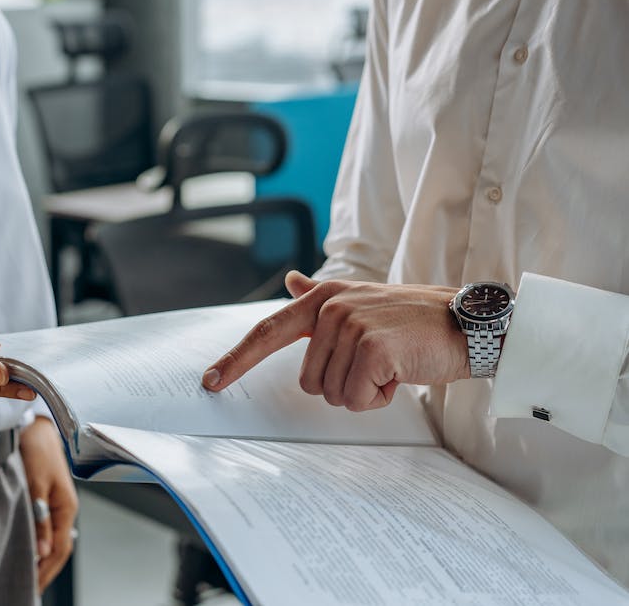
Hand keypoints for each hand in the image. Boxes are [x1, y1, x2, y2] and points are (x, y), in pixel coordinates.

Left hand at [20, 417, 77, 591]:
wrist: (34, 423)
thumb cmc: (37, 447)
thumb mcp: (36, 484)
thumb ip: (39, 518)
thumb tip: (41, 551)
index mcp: (67, 506)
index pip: (60, 548)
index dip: (46, 570)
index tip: (32, 586)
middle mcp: (63, 507)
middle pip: (58, 547)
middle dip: (45, 569)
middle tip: (28, 588)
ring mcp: (55, 503)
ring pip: (51, 538)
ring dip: (41, 557)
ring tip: (27, 575)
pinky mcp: (44, 497)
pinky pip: (45, 527)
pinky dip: (37, 542)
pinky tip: (28, 549)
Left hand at [202, 272, 468, 410]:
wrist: (467, 323)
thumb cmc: (414, 320)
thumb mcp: (362, 300)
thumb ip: (320, 295)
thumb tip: (292, 280)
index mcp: (323, 298)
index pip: (268, 331)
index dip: (237, 358)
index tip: (211, 380)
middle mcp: (331, 308)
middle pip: (308, 381)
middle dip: (342, 384)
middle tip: (377, 363)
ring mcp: (351, 326)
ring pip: (331, 394)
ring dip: (363, 391)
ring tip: (391, 365)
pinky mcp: (372, 348)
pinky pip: (356, 399)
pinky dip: (379, 397)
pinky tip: (401, 373)